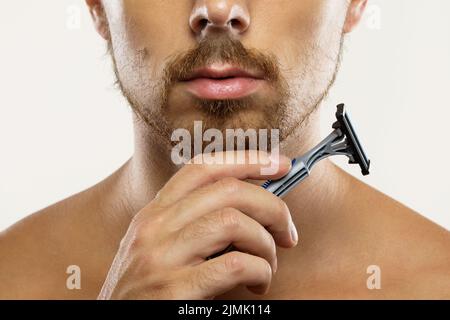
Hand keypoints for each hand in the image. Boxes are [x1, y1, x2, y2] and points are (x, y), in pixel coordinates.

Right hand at [98, 150, 297, 299]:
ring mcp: (160, 257)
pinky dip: (260, 271)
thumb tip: (254, 207)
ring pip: (233, 221)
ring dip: (265, 243)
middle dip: (272, 206)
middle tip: (287, 232)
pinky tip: (258, 284)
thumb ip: (194, 224)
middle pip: (227, 190)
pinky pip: (235, 264)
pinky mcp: (172, 290)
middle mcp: (154, 227)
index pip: (203, 167)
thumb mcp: (161, 248)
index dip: (247, 160)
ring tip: (268, 264)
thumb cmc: (148, 293)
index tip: (281, 164)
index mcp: (153, 213)